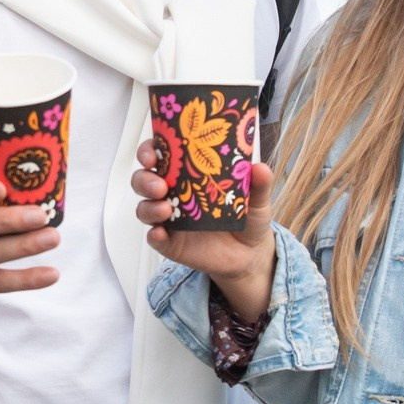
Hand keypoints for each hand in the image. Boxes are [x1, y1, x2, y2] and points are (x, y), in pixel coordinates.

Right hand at [132, 139, 277, 321]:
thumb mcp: (257, 198)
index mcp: (187, 173)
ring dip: (149, 206)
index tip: (154, 152)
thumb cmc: (247, 216)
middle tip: (160, 185)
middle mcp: (172, 193)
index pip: (161, 155)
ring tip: (166, 210)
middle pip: (143, 179)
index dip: (150, 150)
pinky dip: (154, 235)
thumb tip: (259, 168)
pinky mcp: (170, 243)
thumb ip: (258, 184)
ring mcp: (168, 219)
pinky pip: (154, 238)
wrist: (249, 253)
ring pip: (144, 208)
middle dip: (145, 179)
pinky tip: (160, 234)